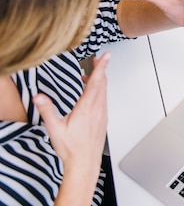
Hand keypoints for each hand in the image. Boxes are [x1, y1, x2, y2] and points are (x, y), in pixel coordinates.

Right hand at [33, 52, 109, 188]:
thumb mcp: (55, 128)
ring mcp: (102, 114)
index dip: (101, 66)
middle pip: (102, 83)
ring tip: (89, 75)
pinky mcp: (103, 119)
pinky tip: (92, 94)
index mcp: (87, 108)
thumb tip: (39, 97)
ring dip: (99, 80)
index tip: (107, 55)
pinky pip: (103, 100)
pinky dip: (99, 91)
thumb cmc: (71, 148)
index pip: (96, 82)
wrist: (85, 163)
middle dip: (100, 69)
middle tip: (98, 59)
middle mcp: (98, 109)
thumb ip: (47, 110)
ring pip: (104, 92)